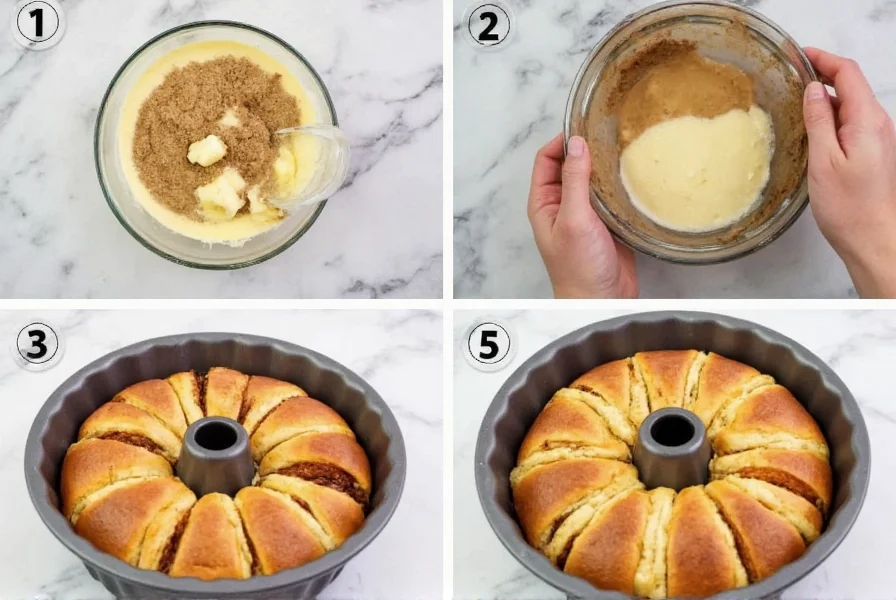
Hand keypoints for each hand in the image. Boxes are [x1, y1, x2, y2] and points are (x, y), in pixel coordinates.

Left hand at [527, 134, 637, 298]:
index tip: (583, 126)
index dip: (562, 140)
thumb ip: (574, 181)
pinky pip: (610, 194)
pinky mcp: (606, 221)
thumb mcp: (574, 219)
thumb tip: (577, 144)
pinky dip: (619, 182)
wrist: (601, 299)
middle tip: (608, 131)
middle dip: (585, 148)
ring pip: (592, 177)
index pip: (547, 159)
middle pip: (570, 165)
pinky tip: (633, 172)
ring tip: (623, 145)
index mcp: (544, 203)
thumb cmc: (579, 268)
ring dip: (604, 164)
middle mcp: (562, 205)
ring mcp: (584, 212)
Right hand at [803, 47, 895, 297]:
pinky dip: (830, 117)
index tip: (798, 56)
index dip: (823, 59)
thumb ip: (819, 121)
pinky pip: (850, 123)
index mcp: (867, 121)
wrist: (873, 238)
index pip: (847, 74)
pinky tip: (811, 129)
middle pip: (850, 86)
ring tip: (794, 102)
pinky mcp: (872, 152)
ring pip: (849, 105)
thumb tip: (812, 91)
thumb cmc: (848, 207)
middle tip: (790, 77)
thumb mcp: (824, 160)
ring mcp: (877, 138)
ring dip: (824, 98)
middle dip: (822, 75)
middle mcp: (877, 124)